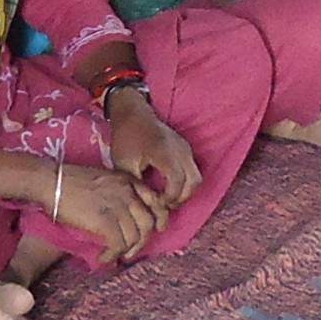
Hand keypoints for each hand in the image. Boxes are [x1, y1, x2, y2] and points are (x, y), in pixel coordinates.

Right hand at [45, 161, 160, 263]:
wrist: (51, 181)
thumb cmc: (70, 180)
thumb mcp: (104, 179)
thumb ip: (118, 192)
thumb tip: (123, 217)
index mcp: (129, 180)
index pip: (156, 202)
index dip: (159, 219)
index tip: (155, 230)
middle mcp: (128, 192)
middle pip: (148, 223)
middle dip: (142, 241)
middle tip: (131, 251)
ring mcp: (118, 206)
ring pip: (135, 236)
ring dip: (126, 251)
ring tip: (114, 255)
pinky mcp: (105, 220)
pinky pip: (118, 244)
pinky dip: (112, 255)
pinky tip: (103, 257)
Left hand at [104, 89, 202, 210]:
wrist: (133, 114)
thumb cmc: (126, 138)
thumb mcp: (123, 164)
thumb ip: (136, 185)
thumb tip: (147, 204)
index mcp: (164, 152)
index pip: (178, 181)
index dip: (170, 198)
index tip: (157, 203)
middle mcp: (180, 149)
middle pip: (194, 182)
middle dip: (181, 198)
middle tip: (164, 205)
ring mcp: (185, 148)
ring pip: (197, 177)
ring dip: (186, 192)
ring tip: (167, 199)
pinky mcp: (186, 149)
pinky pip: (193, 170)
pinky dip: (186, 183)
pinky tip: (169, 187)